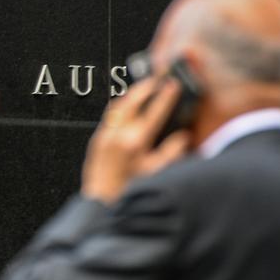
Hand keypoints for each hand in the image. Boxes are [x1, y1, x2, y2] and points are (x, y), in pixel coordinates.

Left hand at [81, 77, 191, 204]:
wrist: (100, 203)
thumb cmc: (129, 190)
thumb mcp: (156, 172)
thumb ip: (172, 152)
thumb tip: (183, 137)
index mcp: (135, 141)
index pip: (154, 111)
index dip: (165, 95)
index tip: (173, 84)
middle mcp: (117, 135)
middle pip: (132, 100)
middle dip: (146, 86)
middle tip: (157, 76)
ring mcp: (104, 137)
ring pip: (118, 106)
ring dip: (132, 94)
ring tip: (143, 87)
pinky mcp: (96, 142)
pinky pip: (109, 117)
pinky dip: (120, 107)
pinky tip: (127, 107)